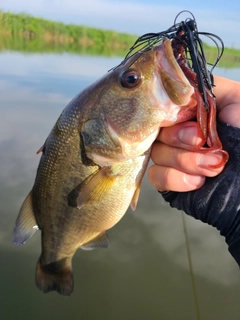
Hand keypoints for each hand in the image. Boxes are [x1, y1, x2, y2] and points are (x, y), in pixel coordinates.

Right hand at [148, 76, 239, 191]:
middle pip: (156, 131)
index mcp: (191, 113)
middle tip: (203, 143)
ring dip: (185, 161)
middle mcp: (179, 133)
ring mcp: (174, 157)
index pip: (163, 108)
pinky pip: (156, 176)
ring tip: (213, 168)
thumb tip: (177, 85)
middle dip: (180, 140)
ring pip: (156, 154)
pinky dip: (176, 179)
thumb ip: (205, 88)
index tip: (194, 125)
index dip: (172, 117)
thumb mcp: (236, 100)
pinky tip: (198, 182)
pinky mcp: (172, 180)